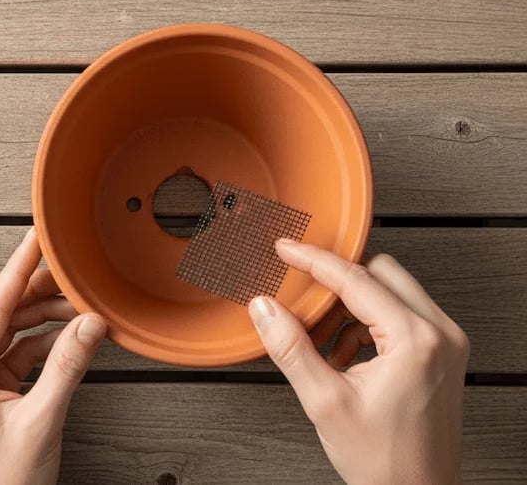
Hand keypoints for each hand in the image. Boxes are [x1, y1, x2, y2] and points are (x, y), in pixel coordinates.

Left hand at [0, 228, 107, 484]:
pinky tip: (69, 336)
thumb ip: (67, 368)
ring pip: (5, 331)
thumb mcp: (41, 422)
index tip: (36, 238)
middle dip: (35, 291)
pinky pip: (12, 353)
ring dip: (41, 318)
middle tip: (70, 272)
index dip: (19, 268)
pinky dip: (40, 344)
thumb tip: (90, 324)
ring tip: (80, 308)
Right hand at [249, 239, 469, 483]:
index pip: (356, 279)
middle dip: (336, 282)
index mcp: (415, 340)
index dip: (313, 260)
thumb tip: (264, 308)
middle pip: (381, 273)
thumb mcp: (324, 402)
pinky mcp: (442, 355)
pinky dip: (368, 324)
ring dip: (351, 306)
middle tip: (301, 296)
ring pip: (392, 292)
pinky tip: (344, 355)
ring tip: (322, 341)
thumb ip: (291, 348)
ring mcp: (445, 344)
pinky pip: (402, 316)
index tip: (286, 250)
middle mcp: (439, 333)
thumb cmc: (386, 461)